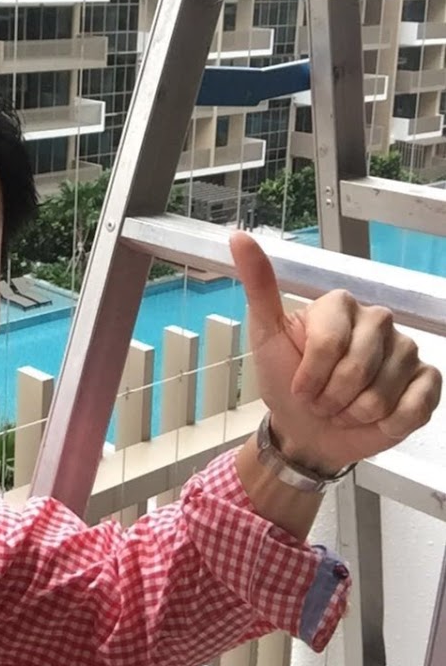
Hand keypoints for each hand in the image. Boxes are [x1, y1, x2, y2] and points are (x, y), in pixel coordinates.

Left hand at [230, 232, 441, 474]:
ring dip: (355, 413)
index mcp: (339, 305)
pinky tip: (375, 419)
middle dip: (331, 398)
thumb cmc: (284, 380)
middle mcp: (378, 319)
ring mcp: (405, 349)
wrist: (306, 428)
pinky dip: (390, 422)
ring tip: (342, 409)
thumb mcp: (264, 335)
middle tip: (320, 401)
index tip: (298, 387)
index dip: (310, 376)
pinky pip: (417, 405)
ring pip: (384, 391)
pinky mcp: (426, 380)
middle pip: (358, 369)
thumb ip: (258, 286)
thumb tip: (238, 237)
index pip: (329, 344)